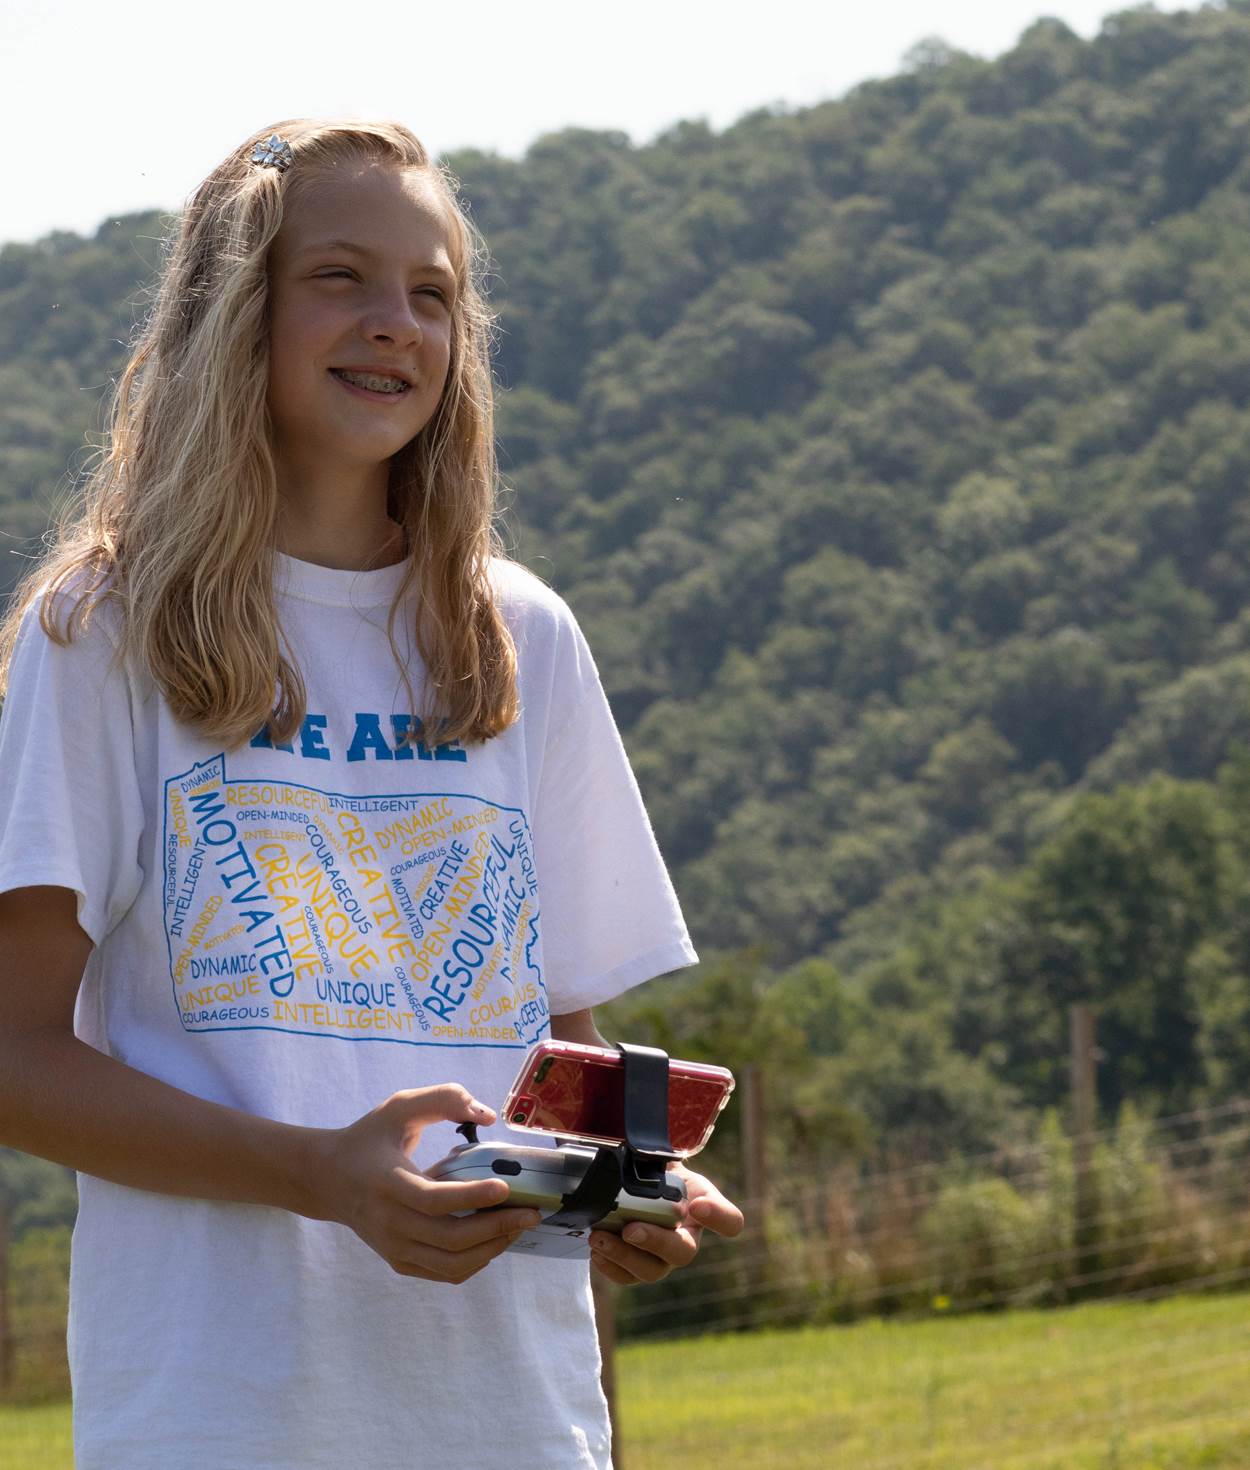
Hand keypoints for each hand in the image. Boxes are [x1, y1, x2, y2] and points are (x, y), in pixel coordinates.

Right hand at [307, 1084, 540, 1284]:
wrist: (327, 1178)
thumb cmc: (369, 1138)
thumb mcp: (398, 1106)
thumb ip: (442, 1099)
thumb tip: (487, 1114)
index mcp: (387, 1184)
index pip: (433, 1200)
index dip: (472, 1197)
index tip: (505, 1187)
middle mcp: (389, 1223)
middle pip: (450, 1239)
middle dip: (497, 1228)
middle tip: (531, 1212)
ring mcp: (393, 1248)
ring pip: (451, 1265)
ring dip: (491, 1248)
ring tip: (518, 1226)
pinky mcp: (399, 1262)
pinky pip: (444, 1273)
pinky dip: (474, 1262)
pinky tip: (495, 1239)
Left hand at [588, 1164, 743, 1285]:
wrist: (637, 1185)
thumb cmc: (658, 1171)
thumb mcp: (665, 1154)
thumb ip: (663, 1152)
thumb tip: (644, 1150)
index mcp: (704, 1210)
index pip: (729, 1221)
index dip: (718, 1217)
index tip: (698, 1205)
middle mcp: (687, 1239)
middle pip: (682, 1253)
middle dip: (655, 1242)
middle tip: (631, 1229)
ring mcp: (663, 1259)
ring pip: (651, 1271)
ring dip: (623, 1256)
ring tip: (599, 1237)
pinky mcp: (638, 1269)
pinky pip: (627, 1278)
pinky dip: (610, 1267)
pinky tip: (597, 1252)